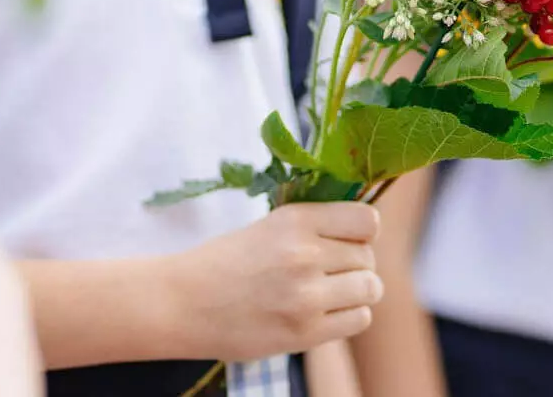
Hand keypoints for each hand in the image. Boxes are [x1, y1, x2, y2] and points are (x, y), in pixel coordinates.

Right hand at [173, 203, 383, 360]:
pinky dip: (349, 316)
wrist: (182, 303)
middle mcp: (304, 254)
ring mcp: (307, 296)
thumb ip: (314, 226)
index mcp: (295, 220)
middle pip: (368, 257)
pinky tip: (325, 313)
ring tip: (331, 292)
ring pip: (370, 288)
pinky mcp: (305, 332)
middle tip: (329, 271)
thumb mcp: (269, 226)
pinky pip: (359, 319)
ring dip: (357, 291)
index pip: (367, 220)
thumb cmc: (225, 261)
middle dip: (355, 264)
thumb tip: (366, 228)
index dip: (363, 232)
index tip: (350, 239)